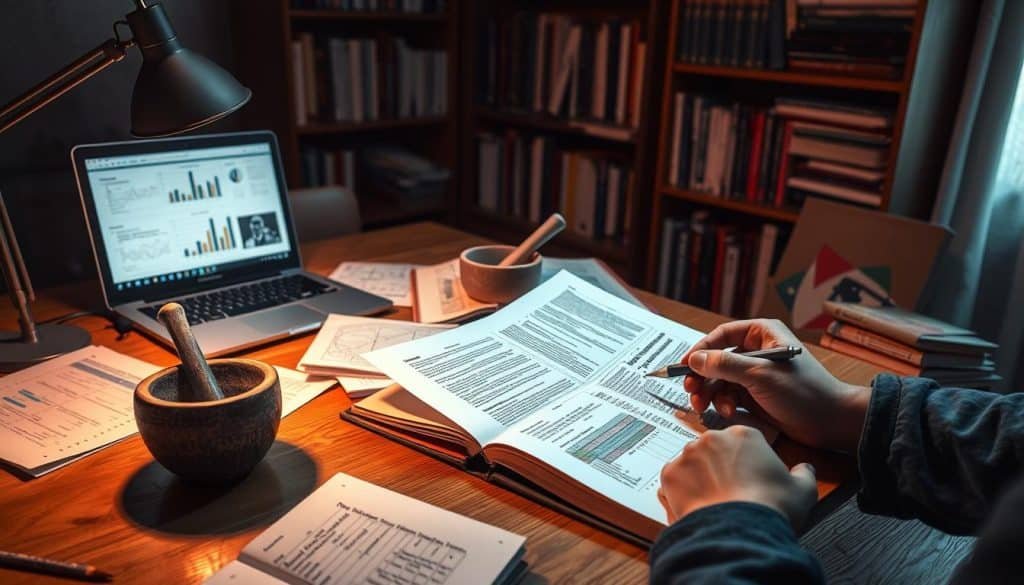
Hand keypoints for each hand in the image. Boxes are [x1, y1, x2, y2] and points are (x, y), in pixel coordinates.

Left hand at [658, 426, 817, 527]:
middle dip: (718, 468)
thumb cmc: (770, 507)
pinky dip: (681, 492)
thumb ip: (804, 474)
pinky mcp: (669, 474)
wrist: (739, 530)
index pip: (739, 442)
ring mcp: (687, 454)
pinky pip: (673, 481)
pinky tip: (697, 506)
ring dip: (698, 479)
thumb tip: (805, 469)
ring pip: (691, 464)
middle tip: (729, 492)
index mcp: (744, 435)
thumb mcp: (802, 490)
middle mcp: (712, 438)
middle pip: (713, 450)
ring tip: (713, 502)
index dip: (743, 462)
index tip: (746, 477)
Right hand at [681, 319, 869, 452]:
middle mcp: (757, 351)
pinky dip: (723, 404)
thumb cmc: (804, 392)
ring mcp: (755, 375)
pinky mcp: (755, 395)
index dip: (700, 349)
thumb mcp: (761, 375)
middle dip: (702, 376)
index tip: (684, 364)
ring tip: (704, 406)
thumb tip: (694, 359)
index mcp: (762, 334)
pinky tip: (728, 412)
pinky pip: (729, 396)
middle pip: (716, 359)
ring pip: (719, 380)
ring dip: (710, 393)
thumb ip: (725, 365)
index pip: (722, 336)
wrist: (830, 422)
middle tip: (690, 390)